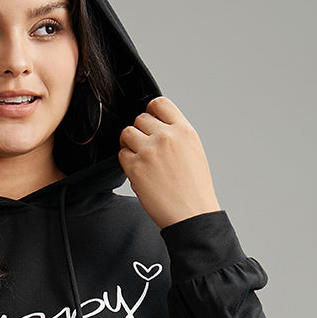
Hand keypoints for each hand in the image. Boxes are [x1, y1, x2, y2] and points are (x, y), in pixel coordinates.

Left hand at [118, 96, 220, 229]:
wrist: (191, 214)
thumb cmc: (194, 188)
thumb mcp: (194, 151)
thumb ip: (176, 135)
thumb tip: (157, 127)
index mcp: (183, 130)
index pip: (159, 104)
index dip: (151, 111)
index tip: (149, 122)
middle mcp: (166, 137)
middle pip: (140, 119)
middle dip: (141, 132)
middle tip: (147, 149)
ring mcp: (149, 151)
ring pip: (127, 133)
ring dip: (130, 144)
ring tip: (141, 159)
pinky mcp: (135, 168)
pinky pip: (121, 155)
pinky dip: (127, 163)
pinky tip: (140, 172)